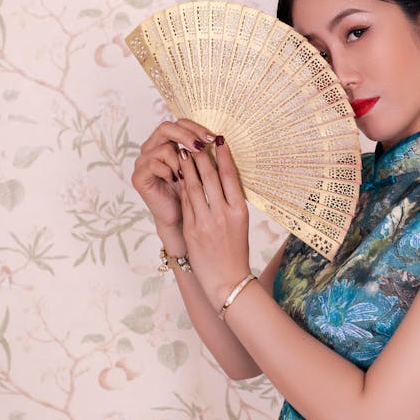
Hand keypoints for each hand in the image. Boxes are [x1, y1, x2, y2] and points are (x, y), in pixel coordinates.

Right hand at [131, 118, 215, 231]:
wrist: (181, 217)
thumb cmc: (193, 192)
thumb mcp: (201, 168)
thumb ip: (203, 151)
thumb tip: (219, 137)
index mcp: (167, 141)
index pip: (179, 122)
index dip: (196, 127)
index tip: (213, 138)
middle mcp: (152, 148)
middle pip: (166, 127)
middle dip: (187, 136)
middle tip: (201, 147)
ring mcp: (142, 161)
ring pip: (163, 148)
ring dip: (180, 160)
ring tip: (186, 174)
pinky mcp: (138, 176)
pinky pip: (153, 164)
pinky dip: (168, 171)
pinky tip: (176, 181)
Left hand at [177, 138, 250, 308]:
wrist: (227, 280)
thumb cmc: (235, 250)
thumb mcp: (240, 223)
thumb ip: (231, 201)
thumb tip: (224, 176)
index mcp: (239, 211)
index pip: (230, 176)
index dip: (224, 155)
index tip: (219, 140)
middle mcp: (222, 213)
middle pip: (211, 177)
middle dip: (202, 155)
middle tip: (196, 140)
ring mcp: (205, 221)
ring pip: (194, 186)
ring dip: (188, 167)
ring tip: (184, 152)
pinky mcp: (191, 229)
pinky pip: (185, 202)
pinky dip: (182, 186)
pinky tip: (178, 175)